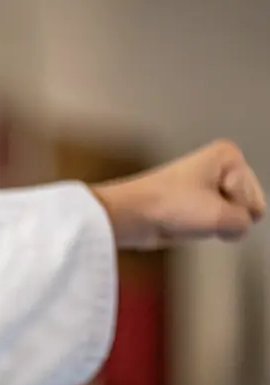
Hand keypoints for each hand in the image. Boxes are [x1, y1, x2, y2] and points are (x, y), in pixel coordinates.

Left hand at [92, 140, 263, 250]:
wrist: (131, 216)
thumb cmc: (167, 206)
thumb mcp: (220, 217)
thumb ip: (244, 224)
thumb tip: (238, 228)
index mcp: (229, 155)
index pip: (252, 201)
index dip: (229, 209)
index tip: (202, 202)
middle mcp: (220, 165)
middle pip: (245, 207)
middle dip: (223, 217)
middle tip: (195, 211)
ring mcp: (208, 184)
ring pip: (230, 217)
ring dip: (212, 224)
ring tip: (189, 217)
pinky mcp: (196, 202)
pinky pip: (214, 223)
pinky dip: (203, 228)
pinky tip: (185, 223)